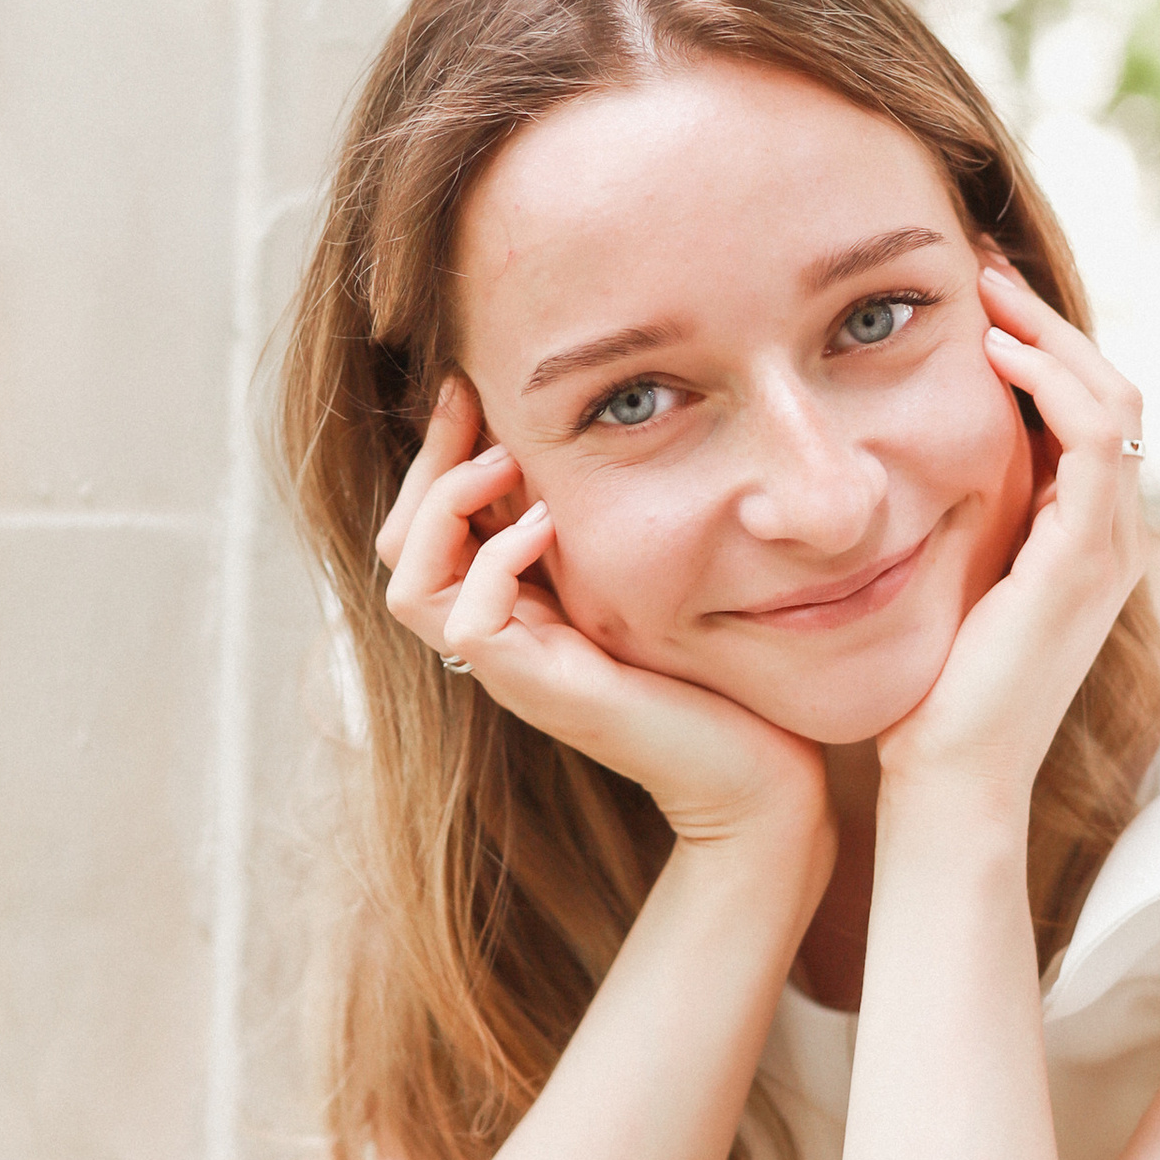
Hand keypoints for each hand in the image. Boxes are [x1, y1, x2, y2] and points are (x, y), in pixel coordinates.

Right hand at [377, 378, 833, 858]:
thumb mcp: (648, 572)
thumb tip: (585, 426)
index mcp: (514, 606)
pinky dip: (495, 560)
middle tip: (469, 400)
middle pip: (399, 547)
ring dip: (447, 505)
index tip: (469, 385)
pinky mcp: (543, 691)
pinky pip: (470, 622)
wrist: (760, 774)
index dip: (435, 453)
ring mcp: (515, 669)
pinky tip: (546, 523)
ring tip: (504, 460)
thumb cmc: (718, 673)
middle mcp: (499, 639)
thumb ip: (603, 521)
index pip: (424, 526)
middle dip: (427, 463)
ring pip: (411, 583)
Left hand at [877, 260, 1145, 807]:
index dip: (1040, 346)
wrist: (950, 782)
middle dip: (1048, 320)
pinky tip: (995, 353)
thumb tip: (892, 459)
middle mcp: (1109, 537)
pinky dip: (1052, 384)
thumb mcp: (946, 581)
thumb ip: (952, 522)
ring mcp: (1105, 548)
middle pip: (1112, 390)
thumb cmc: (932, 697)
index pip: (1089, 412)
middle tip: (983, 268)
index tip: (975, 299)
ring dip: (1051, 334)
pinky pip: (1094, 441)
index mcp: (1083, 540)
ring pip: (1114, 400)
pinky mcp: (1081, 560)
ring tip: (988, 293)